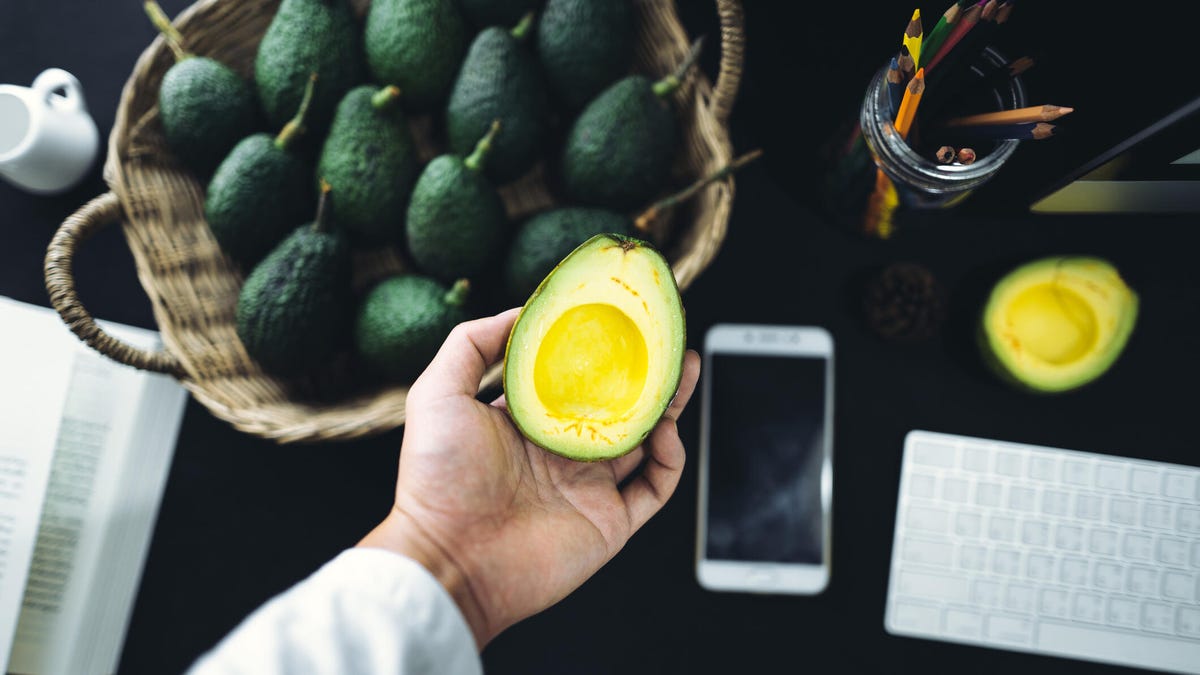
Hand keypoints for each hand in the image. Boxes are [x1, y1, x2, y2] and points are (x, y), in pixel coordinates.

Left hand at [358, 307, 700, 647]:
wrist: (449, 559)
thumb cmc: (437, 478)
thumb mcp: (438, 393)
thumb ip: (471, 344)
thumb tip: (520, 310)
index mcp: (529, 422)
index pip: (576, 379)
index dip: (601, 351)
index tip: (622, 320)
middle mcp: (563, 452)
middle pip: (621, 404)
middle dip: (648, 371)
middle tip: (669, 339)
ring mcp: (589, 487)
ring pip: (647, 440)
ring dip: (669, 405)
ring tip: (683, 369)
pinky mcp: (611, 521)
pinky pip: (656, 487)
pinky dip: (671, 458)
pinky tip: (665, 431)